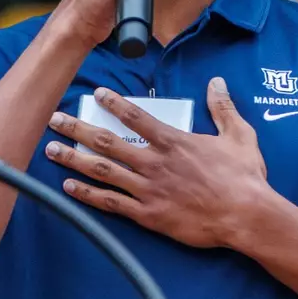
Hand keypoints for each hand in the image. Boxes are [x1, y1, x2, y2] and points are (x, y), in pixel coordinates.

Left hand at [44, 78, 271, 248]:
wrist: (246, 216)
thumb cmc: (245, 177)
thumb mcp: (239, 136)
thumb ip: (223, 108)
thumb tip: (216, 82)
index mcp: (174, 142)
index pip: (136, 117)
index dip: (113, 104)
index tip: (96, 94)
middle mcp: (155, 163)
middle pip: (107, 143)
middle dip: (77, 129)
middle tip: (54, 119)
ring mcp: (149, 190)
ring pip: (103, 171)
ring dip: (74, 159)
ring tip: (50, 150)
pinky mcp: (149, 215)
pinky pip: (111, 204)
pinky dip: (88, 195)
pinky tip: (69, 187)